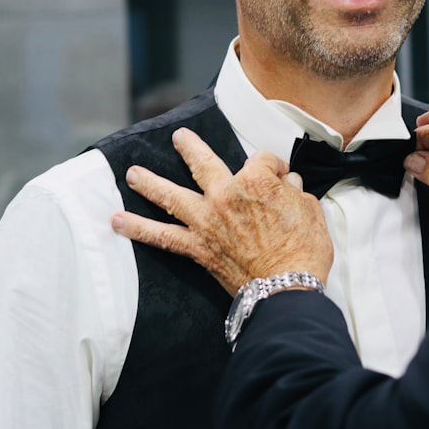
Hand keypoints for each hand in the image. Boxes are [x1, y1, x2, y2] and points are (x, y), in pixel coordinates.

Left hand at [111, 128, 332, 295]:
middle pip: (204, 163)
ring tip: (133, 175)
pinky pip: (162, 237)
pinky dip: (138, 229)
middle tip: (179, 139)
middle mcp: (226, 195)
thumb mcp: (311, 211)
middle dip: (190, 148)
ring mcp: (207, 220)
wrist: (286, 289)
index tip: (281, 178)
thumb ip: (295, 192)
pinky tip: (117, 221)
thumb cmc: (304, 251)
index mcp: (257, 181)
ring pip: (171, 195)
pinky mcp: (198, 247)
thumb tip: (288, 185)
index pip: (263, 160)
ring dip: (150, 184)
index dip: (274, 168)